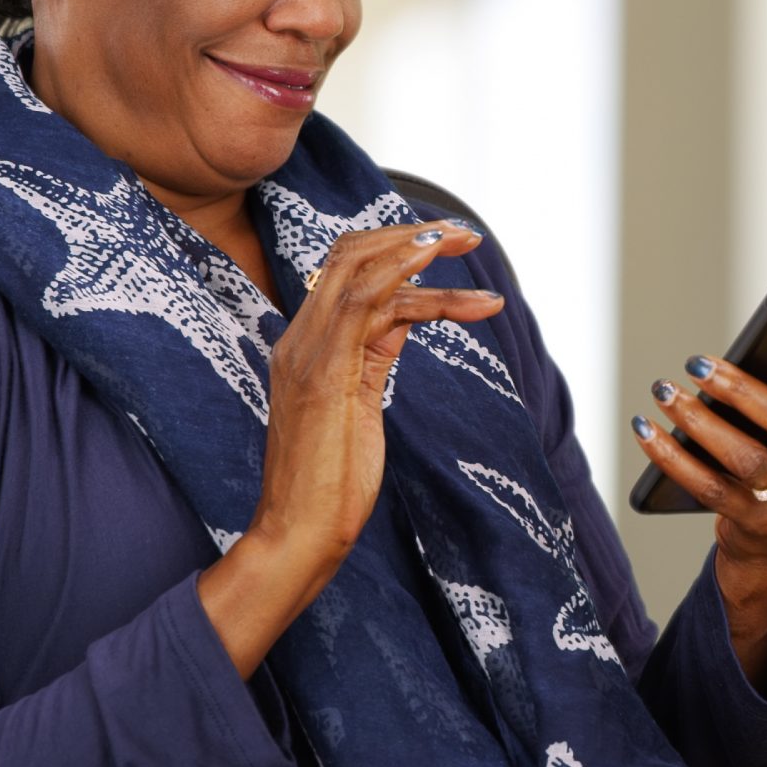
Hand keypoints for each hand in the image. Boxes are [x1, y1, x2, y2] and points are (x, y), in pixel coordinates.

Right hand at [198, 219, 501, 676]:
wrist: (297, 533)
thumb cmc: (329, 483)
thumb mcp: (357, 404)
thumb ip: (372, 355)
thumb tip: (404, 317)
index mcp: (303, 344)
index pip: (340, 268)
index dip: (392, 245)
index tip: (441, 243)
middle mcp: (299, 339)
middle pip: (348, 253)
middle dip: (411, 233)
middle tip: (464, 234)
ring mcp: (308, 353)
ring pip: (363, 270)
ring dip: (421, 248)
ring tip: (468, 243)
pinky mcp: (328, 374)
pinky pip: (371, 305)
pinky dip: (416, 285)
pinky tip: (453, 281)